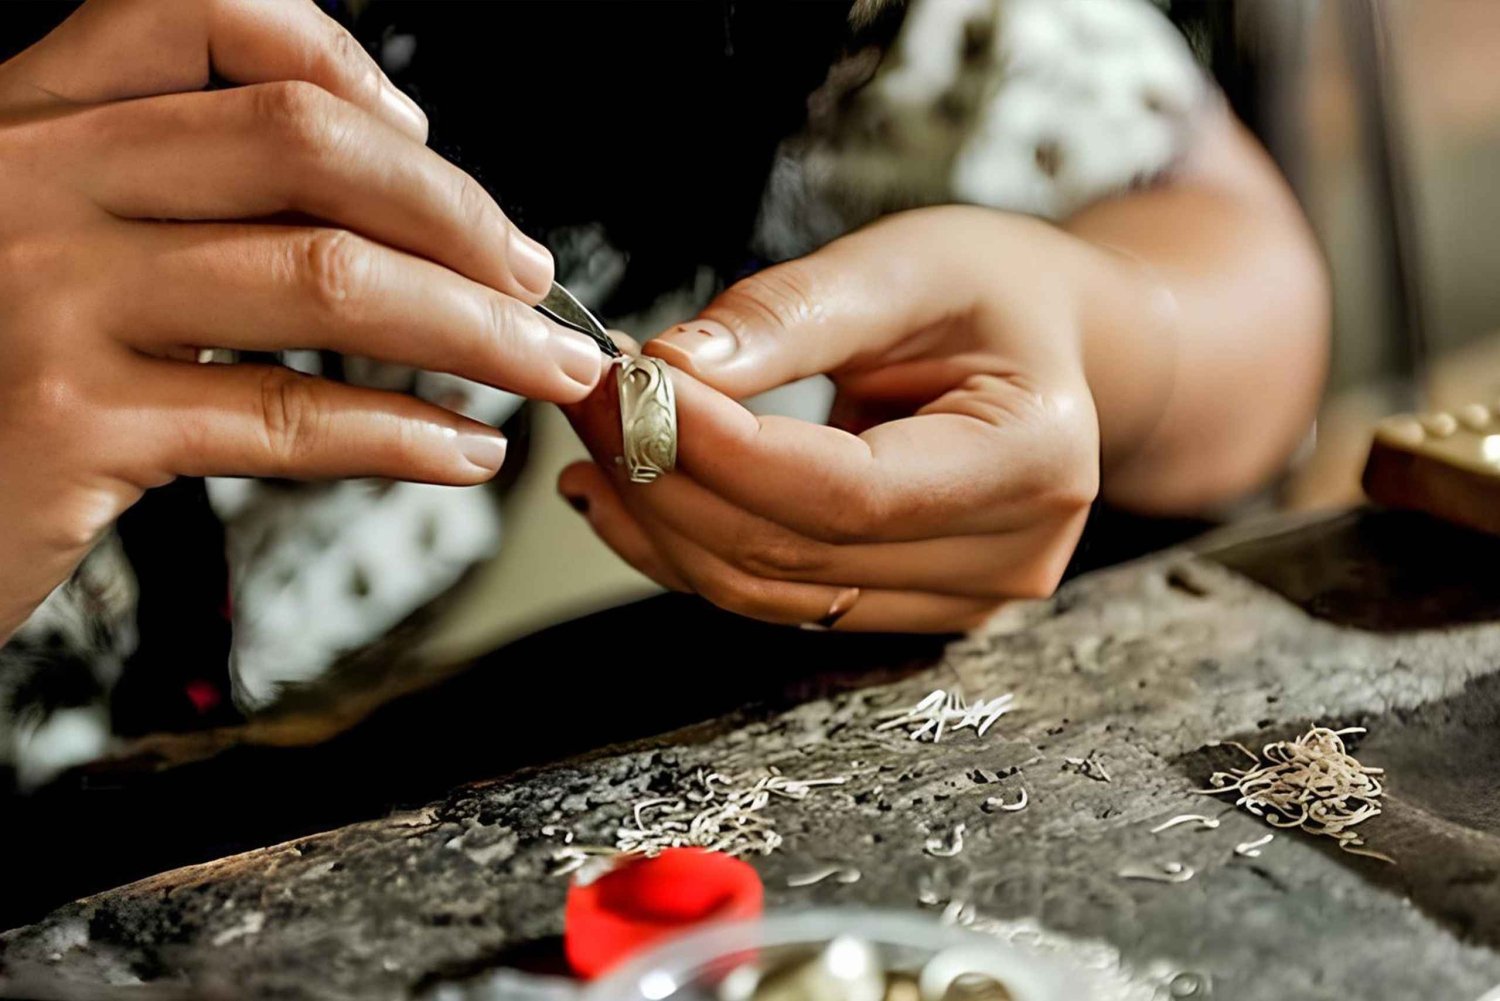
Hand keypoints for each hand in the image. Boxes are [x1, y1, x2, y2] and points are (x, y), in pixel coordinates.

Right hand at [0, 0, 605, 640]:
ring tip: (544, 368)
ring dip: (475, 330)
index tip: (424, 148)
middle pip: (304, 145)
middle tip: (533, 279)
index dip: (344, 68)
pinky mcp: (69, 426)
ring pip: (325, 280)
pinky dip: (403, 435)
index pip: (200, 13)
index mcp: (35, 120)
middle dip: (458, 216)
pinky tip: (462, 449)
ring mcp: (47, 300)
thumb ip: (172, 190)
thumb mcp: (47, 237)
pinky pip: (285, 416)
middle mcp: (33, 182)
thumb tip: (385, 188)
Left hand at [560, 207, 1103, 632]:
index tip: (627, 386)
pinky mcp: (906, 607)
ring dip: (661, 522)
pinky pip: (774, 598)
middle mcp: (1008, 557)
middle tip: (588, 394)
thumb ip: (795, 313)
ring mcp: (960, 601)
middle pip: (797, 553)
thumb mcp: (908, 264)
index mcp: (1033, 461)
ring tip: (596, 436)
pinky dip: (688, 550)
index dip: (724, 451)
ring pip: (769, 592)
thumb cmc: (994, 292)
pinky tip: (628, 491)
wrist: (1053, 349)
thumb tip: (674, 365)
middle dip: (668, 477)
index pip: (849, 492)